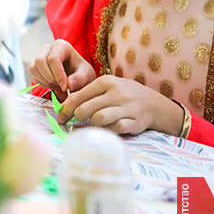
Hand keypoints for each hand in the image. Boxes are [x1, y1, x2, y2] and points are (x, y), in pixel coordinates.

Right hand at [28, 39, 95, 101]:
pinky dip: (42, 83)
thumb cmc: (81, 73)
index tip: (65, 87)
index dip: (58, 75)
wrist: (75, 77)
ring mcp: (40, 56)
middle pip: (40, 61)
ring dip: (45, 81)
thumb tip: (70, 84)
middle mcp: (48, 48)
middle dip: (50, 78)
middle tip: (61, 86)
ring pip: (33, 68)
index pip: (53, 59)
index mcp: (62, 46)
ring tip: (58, 85)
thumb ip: (80, 79)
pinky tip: (52, 84)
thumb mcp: (86, 75)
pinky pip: (33, 76)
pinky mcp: (35, 66)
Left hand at [56, 75, 183, 136]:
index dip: (66, 109)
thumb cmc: (122, 95)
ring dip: (92, 125)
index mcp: (106, 82)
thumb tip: (64, 107)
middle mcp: (117, 93)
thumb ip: (87, 94)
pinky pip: (114, 129)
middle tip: (75, 122)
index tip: (60, 117)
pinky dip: (107, 131)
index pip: (79, 96)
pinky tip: (107, 129)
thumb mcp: (107, 88)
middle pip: (85, 109)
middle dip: (77, 118)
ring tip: (93, 125)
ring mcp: (127, 107)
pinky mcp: (135, 122)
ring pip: (98, 119)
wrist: (153, 103)